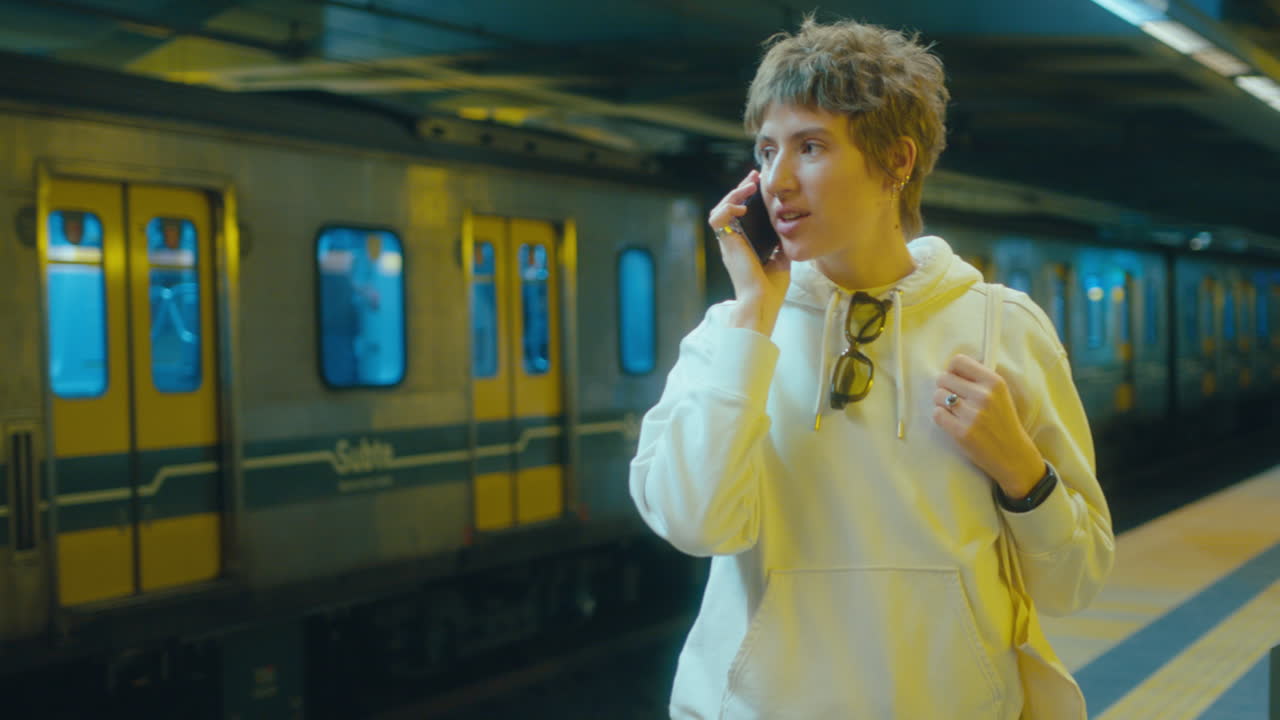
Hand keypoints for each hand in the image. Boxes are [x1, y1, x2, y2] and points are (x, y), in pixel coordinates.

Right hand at [708, 170, 789, 335]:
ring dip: (733, 194)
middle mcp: (734, 241)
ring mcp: (728, 242)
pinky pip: (717, 218)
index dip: (748, 197)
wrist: (762, 303)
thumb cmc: (770, 289)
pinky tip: (741, 206)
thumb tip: (787, 230)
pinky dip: (727, 208)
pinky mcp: (726, 244)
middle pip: (730, 207)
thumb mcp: (781, 260)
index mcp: (745, 244)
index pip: (742, 214)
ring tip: (748, 187)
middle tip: (754, 176)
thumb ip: (780, 244)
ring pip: (720, 208)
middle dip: (740, 188)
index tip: (759, 184)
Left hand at [932, 354, 1043, 498]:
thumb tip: (950, 368)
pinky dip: (941, 417)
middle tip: (954, 399)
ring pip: (938, 395)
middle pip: (943, 378)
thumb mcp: (999, 393)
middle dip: (945, 388)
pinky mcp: (962, 432)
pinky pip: (937, 414)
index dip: (952, 370)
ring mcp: (973, 414)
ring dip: (941, 403)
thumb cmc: (1002, 421)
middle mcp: (984, 395)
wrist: (1012, 453)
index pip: (958, 361)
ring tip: (954, 411)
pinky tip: (952, 422)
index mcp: (994, 382)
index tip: (956, 380)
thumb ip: (978, 379)